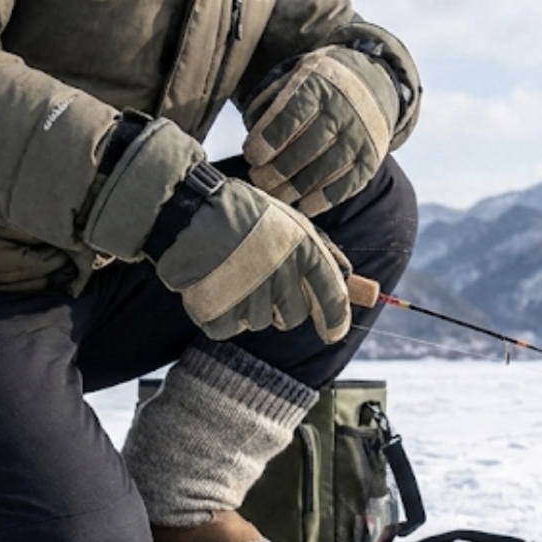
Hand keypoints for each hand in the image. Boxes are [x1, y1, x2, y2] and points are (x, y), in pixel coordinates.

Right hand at [84, 118, 351, 343]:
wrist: (188, 208)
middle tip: (259, 284)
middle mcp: (281, 275)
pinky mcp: (216, 310)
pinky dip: (218, 315)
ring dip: (246, 307)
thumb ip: (323, 252)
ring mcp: (248, 295)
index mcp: (304, 250)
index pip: (331, 298)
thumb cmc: (241, 212)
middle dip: (280, 308)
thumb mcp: (290, 222)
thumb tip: (353, 281)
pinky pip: (226, 329)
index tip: (333, 333)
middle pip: (292, 318)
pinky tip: (212, 288)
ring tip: (230, 276)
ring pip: (257, 323)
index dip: (335, 320)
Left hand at [242, 45, 399, 216]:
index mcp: (320, 84)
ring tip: (274, 196)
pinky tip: (302, 206)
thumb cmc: (324, 83)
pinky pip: (346, 185)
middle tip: (258, 179)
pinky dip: (322, 200)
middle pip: (306, 147)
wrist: (377, 82)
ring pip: (324, 170)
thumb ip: (272, 96)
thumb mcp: (298, 72)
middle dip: (277, 169)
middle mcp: (344, 109)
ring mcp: (360, 136)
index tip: (251, 156)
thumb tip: (251, 126)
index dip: (268, 140)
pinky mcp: (371, 159)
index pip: (291, 115)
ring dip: (295, 189)